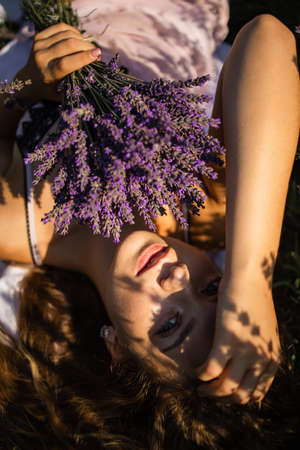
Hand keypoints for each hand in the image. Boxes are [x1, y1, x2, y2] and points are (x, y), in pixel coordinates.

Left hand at [15, 23, 100, 102]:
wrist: (29, 81)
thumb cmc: (51, 90)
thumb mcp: (63, 93)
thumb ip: (76, 83)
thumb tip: (95, 69)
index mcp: (48, 74)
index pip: (66, 63)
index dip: (83, 57)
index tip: (97, 54)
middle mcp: (41, 58)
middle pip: (68, 45)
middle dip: (87, 46)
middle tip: (96, 52)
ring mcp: (39, 45)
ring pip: (66, 34)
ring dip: (82, 39)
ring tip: (89, 47)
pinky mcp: (39, 36)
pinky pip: (61, 28)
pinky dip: (73, 31)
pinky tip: (79, 38)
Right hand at [196, 272, 280, 403]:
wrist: (250, 280)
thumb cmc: (254, 301)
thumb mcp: (262, 332)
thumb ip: (257, 350)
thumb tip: (243, 365)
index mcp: (273, 359)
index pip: (256, 394)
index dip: (237, 398)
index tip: (222, 392)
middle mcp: (262, 359)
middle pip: (241, 396)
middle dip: (222, 399)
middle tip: (208, 392)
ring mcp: (246, 352)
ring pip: (225, 388)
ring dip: (209, 392)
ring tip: (199, 388)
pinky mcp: (227, 341)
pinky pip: (210, 370)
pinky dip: (201, 374)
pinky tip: (195, 370)